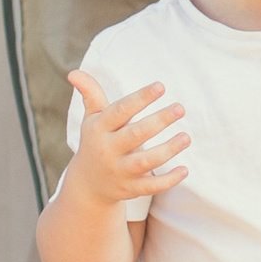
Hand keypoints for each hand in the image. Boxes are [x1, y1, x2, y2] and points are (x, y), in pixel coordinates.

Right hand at [65, 69, 189, 211]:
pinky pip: (150, 187)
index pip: (120, 111)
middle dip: (159, 121)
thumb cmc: (96, 141)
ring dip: (167, 150)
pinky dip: (168, 180)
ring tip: (186, 137)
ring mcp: (118, 171)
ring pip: (145, 162)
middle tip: (180, 108)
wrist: (87, 184)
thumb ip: (90, 93)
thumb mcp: (92, 118)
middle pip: (135, 135)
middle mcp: (107, 150)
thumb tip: (73, 72)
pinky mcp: (129, 189)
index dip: (140, 98)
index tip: (161, 86)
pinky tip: (185, 170)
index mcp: (99, 129)